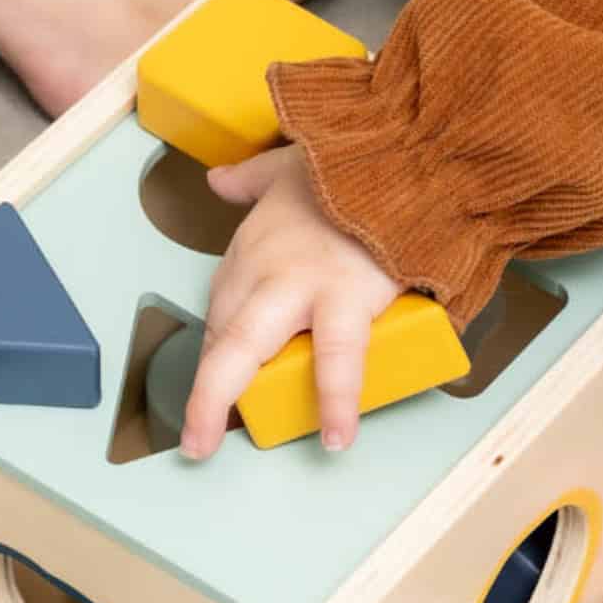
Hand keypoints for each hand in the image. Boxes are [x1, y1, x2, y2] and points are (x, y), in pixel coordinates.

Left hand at [180, 146, 403, 456]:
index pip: (222, 315)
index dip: (219, 357)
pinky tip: (337, 436)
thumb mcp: (287, 166)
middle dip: (200, 394)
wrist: (408, 154)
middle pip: (218, 338)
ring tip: (211, 447)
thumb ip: (251, 179)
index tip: (225, 385)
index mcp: (250, 248)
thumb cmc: (353, 167)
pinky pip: (334, 359)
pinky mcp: (347, 296)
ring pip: (244, 348)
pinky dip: (335, 400)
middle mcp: (262, 268)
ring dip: (219, 401)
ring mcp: (299, 284)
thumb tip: (219, 180)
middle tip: (193, 442)